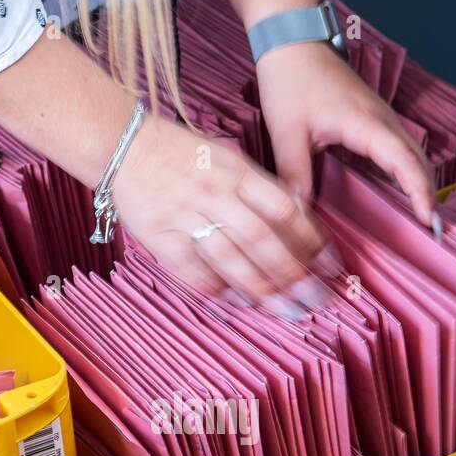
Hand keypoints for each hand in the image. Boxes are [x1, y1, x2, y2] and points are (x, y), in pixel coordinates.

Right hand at [110, 111, 340, 311]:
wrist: (125, 145)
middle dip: (293, 273)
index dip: (311, 239)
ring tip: (285, 310)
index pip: (283, 208)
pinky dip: (216, 290)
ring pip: (231, 258)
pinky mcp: (161, 236)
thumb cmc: (182, 154)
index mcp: (237, 171)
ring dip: (261, 288)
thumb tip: (298, 214)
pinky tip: (237, 305)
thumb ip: (259, 186)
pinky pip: (193, 270)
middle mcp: (215, 193)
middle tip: (315, 299)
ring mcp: (187, 216)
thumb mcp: (228, 157)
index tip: (330, 264)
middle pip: (261, 238)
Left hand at [255, 41, 436, 223]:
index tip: (429, 219)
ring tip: (425, 218)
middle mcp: (381, 120)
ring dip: (422, 183)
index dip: (420, 191)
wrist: (293, 45)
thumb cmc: (290, 81)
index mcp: (366, 123)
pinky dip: (409, 171)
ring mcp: (381, 118)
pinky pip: (400, 149)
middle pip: (418, 160)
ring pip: (413, 154)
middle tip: (434, 232)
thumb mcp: (286, 131)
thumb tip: (300, 212)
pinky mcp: (374, 120)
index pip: (404, 161)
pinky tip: (404, 192)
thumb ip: (295, 173)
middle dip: (429, 194)